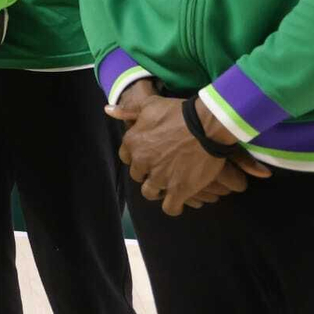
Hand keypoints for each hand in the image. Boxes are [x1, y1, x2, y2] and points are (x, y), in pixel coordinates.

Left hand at [108, 95, 269, 215]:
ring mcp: (160, 178)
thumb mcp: (150, 104)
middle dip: (147, 172)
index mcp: (133, 142)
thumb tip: (108, 110)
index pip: (126, 157)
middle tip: (163, 166)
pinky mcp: (178, 190)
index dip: (137, 156)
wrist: (206, 125)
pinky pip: (170, 208)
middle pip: (138, 175)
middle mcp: (142, 162)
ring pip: (150, 193)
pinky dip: (174, 206)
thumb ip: (128, 109)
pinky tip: (179, 198)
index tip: (150, 154)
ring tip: (170, 183)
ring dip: (158, 190)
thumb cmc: (178, 112)